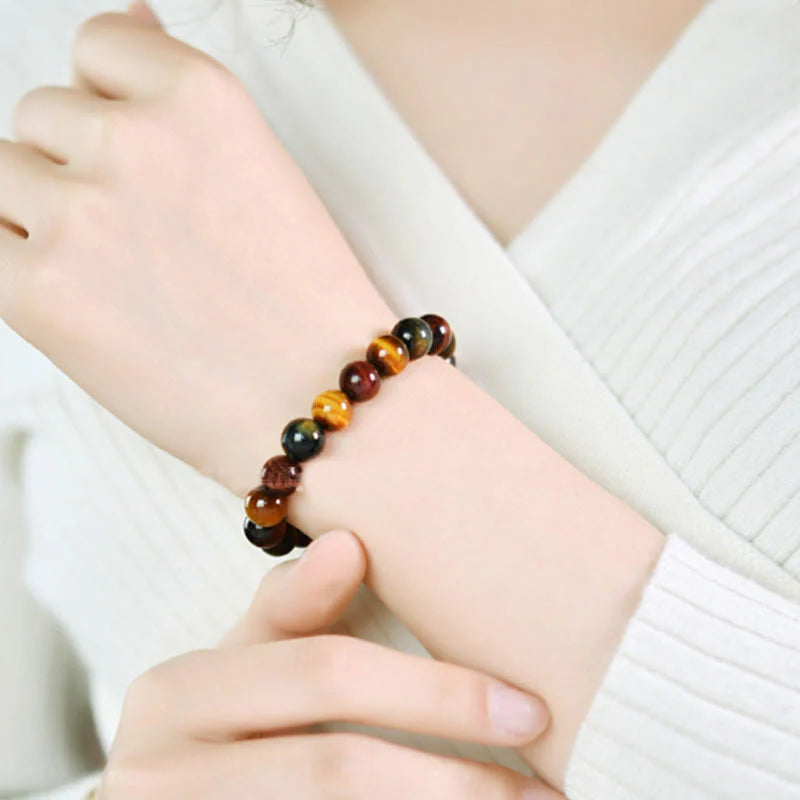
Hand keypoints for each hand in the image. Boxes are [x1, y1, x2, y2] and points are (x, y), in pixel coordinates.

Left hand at [0, 5, 392, 494]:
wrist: (322, 404)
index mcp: (202, 97)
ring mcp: (81, 213)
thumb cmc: (306, 305)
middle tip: (143, 240)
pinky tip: (84, 303)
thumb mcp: (262, 172)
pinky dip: (20, 269)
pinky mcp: (40, 292)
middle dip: (78, 167)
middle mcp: (135, 138)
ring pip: (2, 175)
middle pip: (41, 113)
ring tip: (117, 277)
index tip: (138, 157)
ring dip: (42, 216)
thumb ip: (179, 96)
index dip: (112, 106)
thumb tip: (130, 15)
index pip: (100, 47)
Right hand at [96, 529, 561, 798]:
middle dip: (453, 780)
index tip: (527, 709)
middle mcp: (160, 769)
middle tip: (543, 792)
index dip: (434, 695)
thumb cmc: (211, 724)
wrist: (159, 794)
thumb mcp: (240, 662)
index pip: (325, 676)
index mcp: (177, 693)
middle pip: (337, 766)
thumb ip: (290, 610)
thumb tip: (350, 542)